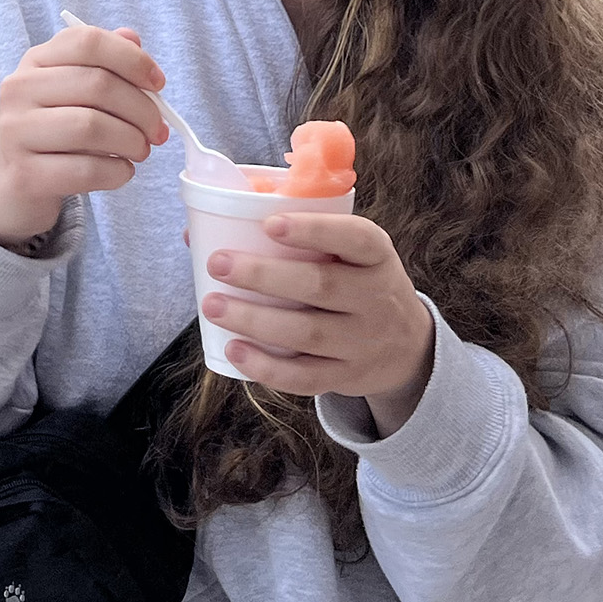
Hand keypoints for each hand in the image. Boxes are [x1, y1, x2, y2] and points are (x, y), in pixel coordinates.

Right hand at [0, 22, 167, 246]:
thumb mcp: (73, 91)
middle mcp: (19, 90)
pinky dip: (117, 171)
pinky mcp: (25, 174)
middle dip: (142, 109)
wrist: (14, 184)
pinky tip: (122, 170)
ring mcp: (16, 132)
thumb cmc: (55, 131)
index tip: (158, 84)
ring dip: (131, 141)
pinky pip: (86, 169)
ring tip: (141, 150)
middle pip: (97, 84)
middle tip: (158, 130)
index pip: (87, 42)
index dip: (132, 59)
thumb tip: (133, 38)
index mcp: (35, 61)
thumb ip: (104, 63)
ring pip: (92, 127)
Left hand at [205, 212, 437, 433]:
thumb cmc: (354, 281)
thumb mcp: (346, 252)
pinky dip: (268, 367)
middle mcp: (376, 297)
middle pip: (321, 286)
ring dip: (255, 320)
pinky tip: (234, 350)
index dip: (314, 230)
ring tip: (213, 306)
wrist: (406, 346)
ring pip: (307, 333)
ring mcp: (363, 341)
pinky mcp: (347, 376)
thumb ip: (290, 237)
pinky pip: (306, 377)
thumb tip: (196, 232)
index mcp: (376, 254)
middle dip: (265, 276)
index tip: (270, 224)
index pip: (355, 237)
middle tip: (218, 263)